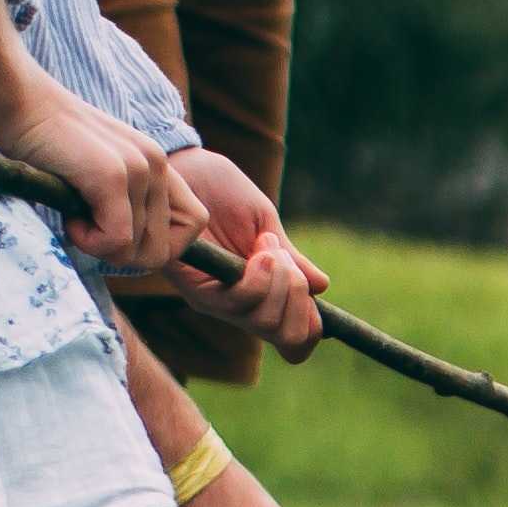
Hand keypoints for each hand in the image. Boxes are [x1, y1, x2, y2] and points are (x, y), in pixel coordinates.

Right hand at [0, 67, 197, 273]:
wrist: (19, 103)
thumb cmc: (49, 144)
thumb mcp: (99, 171)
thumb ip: (126, 202)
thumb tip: (134, 251)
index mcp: (158, 165)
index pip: (195, 223)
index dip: (162, 243)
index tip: (122, 233)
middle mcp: (157, 164)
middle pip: (164, 250)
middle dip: (124, 255)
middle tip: (90, 229)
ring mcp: (138, 169)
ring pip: (138, 251)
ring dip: (100, 246)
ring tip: (74, 213)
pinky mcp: (111, 176)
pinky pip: (116, 241)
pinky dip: (88, 241)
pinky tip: (68, 216)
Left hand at [159, 149, 325, 353]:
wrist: (186, 166)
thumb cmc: (223, 192)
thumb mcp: (266, 224)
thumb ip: (290, 258)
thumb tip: (321, 287)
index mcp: (262, 296)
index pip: (292, 340)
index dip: (312, 328)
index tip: (313, 291)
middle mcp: (240, 307)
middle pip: (285, 336)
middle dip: (299, 297)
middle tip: (286, 258)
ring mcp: (217, 302)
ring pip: (265, 321)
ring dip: (281, 282)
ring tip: (268, 245)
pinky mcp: (195, 289)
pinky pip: (239, 303)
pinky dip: (260, 277)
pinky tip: (259, 247)